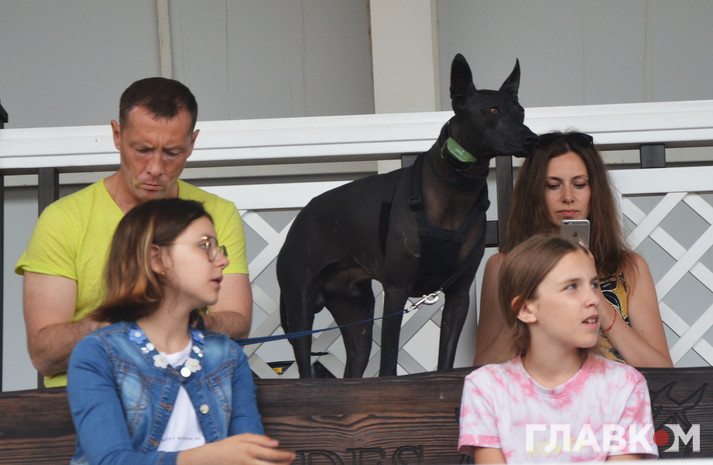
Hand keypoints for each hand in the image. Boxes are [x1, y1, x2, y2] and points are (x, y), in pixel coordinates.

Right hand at [179, 433, 294, 464]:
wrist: (209, 459)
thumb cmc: (227, 446)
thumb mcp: (243, 437)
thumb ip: (260, 439)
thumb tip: (276, 442)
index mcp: (250, 449)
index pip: (272, 453)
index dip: (284, 455)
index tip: (292, 455)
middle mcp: (248, 461)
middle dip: (284, 464)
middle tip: (292, 461)